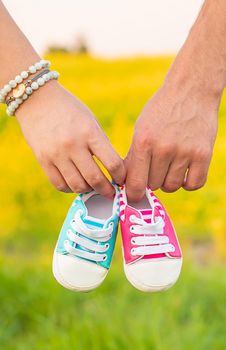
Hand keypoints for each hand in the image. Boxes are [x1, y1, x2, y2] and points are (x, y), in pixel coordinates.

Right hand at [16, 81, 124, 197]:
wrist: (36, 100)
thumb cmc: (70, 110)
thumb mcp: (91, 121)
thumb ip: (101, 145)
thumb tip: (113, 170)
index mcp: (90, 132)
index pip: (112, 163)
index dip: (121, 176)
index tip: (122, 180)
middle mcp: (73, 145)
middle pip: (95, 179)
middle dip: (107, 190)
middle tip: (111, 193)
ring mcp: (56, 154)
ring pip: (77, 186)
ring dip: (89, 191)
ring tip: (93, 188)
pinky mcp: (43, 160)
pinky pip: (59, 184)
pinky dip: (70, 188)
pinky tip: (76, 183)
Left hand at [125, 79, 218, 201]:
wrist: (190, 91)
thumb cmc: (161, 112)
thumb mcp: (141, 129)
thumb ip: (133, 156)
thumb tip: (126, 183)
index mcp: (143, 141)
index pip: (135, 182)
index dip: (133, 193)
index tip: (134, 196)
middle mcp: (163, 148)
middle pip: (153, 185)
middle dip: (151, 180)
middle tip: (155, 168)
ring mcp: (185, 152)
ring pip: (172, 187)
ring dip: (169, 181)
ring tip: (169, 167)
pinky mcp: (203, 154)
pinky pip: (193, 184)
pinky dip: (188, 182)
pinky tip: (184, 171)